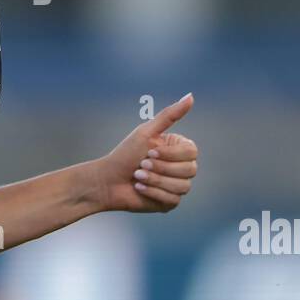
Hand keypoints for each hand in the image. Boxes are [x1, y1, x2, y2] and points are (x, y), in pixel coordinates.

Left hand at [93, 93, 198, 212]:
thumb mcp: (146, 132)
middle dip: (161, 168)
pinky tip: (139, 188)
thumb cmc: (125, 154)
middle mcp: (181, 168)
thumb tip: (191, 95)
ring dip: (156, 180)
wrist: (107, 180)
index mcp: (178, 150)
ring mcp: (176, 186)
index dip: (171, 154)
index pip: (192, 152)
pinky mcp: (169, 203)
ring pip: (182, 186)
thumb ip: (170, 115)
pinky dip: (153, 193)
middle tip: (140, 164)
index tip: (149, 151)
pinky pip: (173, 200)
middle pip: (190, 170)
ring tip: (137, 176)